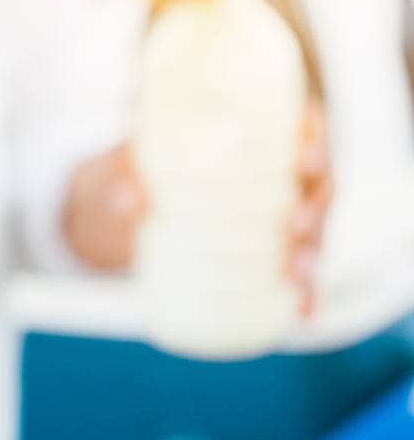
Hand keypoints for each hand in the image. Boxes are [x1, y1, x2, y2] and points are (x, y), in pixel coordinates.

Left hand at [65, 102, 332, 313]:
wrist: (122, 201)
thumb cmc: (134, 168)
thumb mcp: (123, 165)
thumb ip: (123, 175)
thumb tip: (130, 198)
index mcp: (256, 134)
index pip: (303, 128)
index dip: (316, 140)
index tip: (305, 157)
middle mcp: (278, 173)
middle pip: (317, 184)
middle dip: (315, 205)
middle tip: (295, 223)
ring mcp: (278, 214)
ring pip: (312, 231)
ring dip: (311, 252)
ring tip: (294, 272)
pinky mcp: (269, 251)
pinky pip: (295, 272)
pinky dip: (303, 292)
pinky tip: (302, 312)